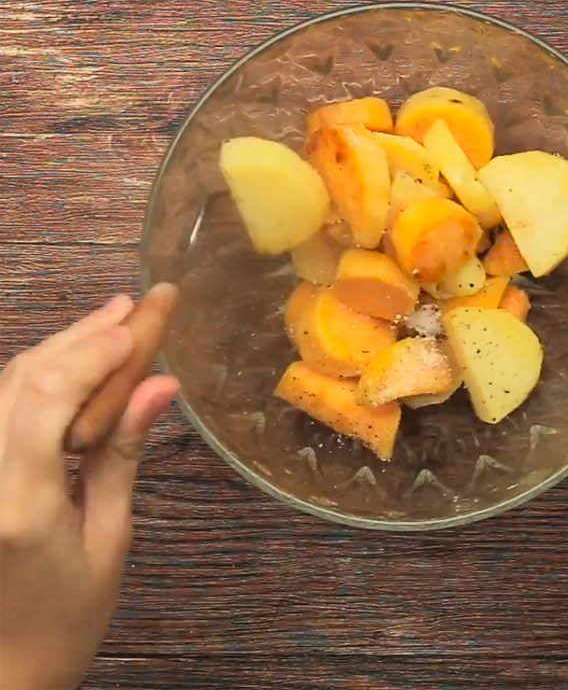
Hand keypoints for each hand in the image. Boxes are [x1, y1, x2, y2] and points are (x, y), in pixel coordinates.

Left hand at [0, 295, 178, 689]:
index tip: (135, 325)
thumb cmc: (66, 617)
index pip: (47, 398)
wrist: (0, 670)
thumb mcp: (110, 539)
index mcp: (21, 503)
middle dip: (80, 335)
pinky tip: (72, 358)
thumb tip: (161, 387)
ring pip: (5, 384)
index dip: (91, 351)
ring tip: (110, 321)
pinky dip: (38, 374)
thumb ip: (124, 455)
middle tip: (132, 304)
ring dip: (59, 346)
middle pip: (23, 379)